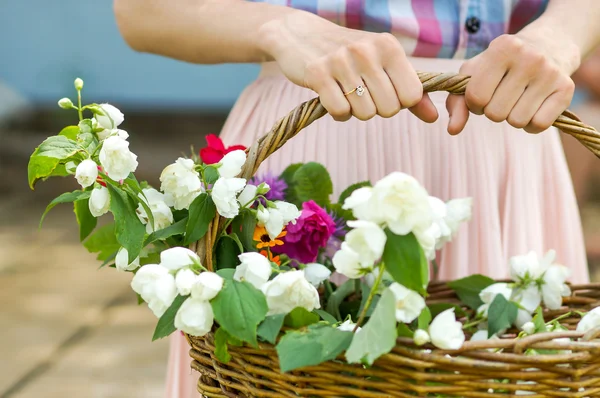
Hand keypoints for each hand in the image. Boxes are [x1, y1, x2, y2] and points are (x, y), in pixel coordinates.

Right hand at [259, 10, 437, 121]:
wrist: (301, 34)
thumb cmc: (349, 54)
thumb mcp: (383, 64)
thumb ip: (410, 90)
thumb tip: (434, 117)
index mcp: (389, 46)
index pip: (411, 96)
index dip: (399, 102)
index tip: (385, 91)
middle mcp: (367, 51)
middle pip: (389, 109)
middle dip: (376, 109)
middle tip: (362, 93)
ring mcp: (341, 61)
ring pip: (364, 114)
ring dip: (355, 111)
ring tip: (345, 92)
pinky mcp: (318, 74)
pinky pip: (340, 112)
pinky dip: (337, 112)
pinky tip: (331, 96)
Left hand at [446, 33, 576, 134]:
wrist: (548, 45)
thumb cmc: (500, 65)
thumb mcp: (474, 74)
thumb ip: (457, 101)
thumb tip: (453, 130)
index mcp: (502, 49)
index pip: (476, 97)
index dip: (474, 104)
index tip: (482, 95)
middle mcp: (529, 58)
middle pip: (496, 113)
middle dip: (493, 111)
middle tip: (502, 96)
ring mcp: (550, 73)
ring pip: (517, 121)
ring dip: (512, 118)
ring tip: (517, 99)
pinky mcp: (566, 89)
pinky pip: (539, 125)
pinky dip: (531, 124)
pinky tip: (532, 107)